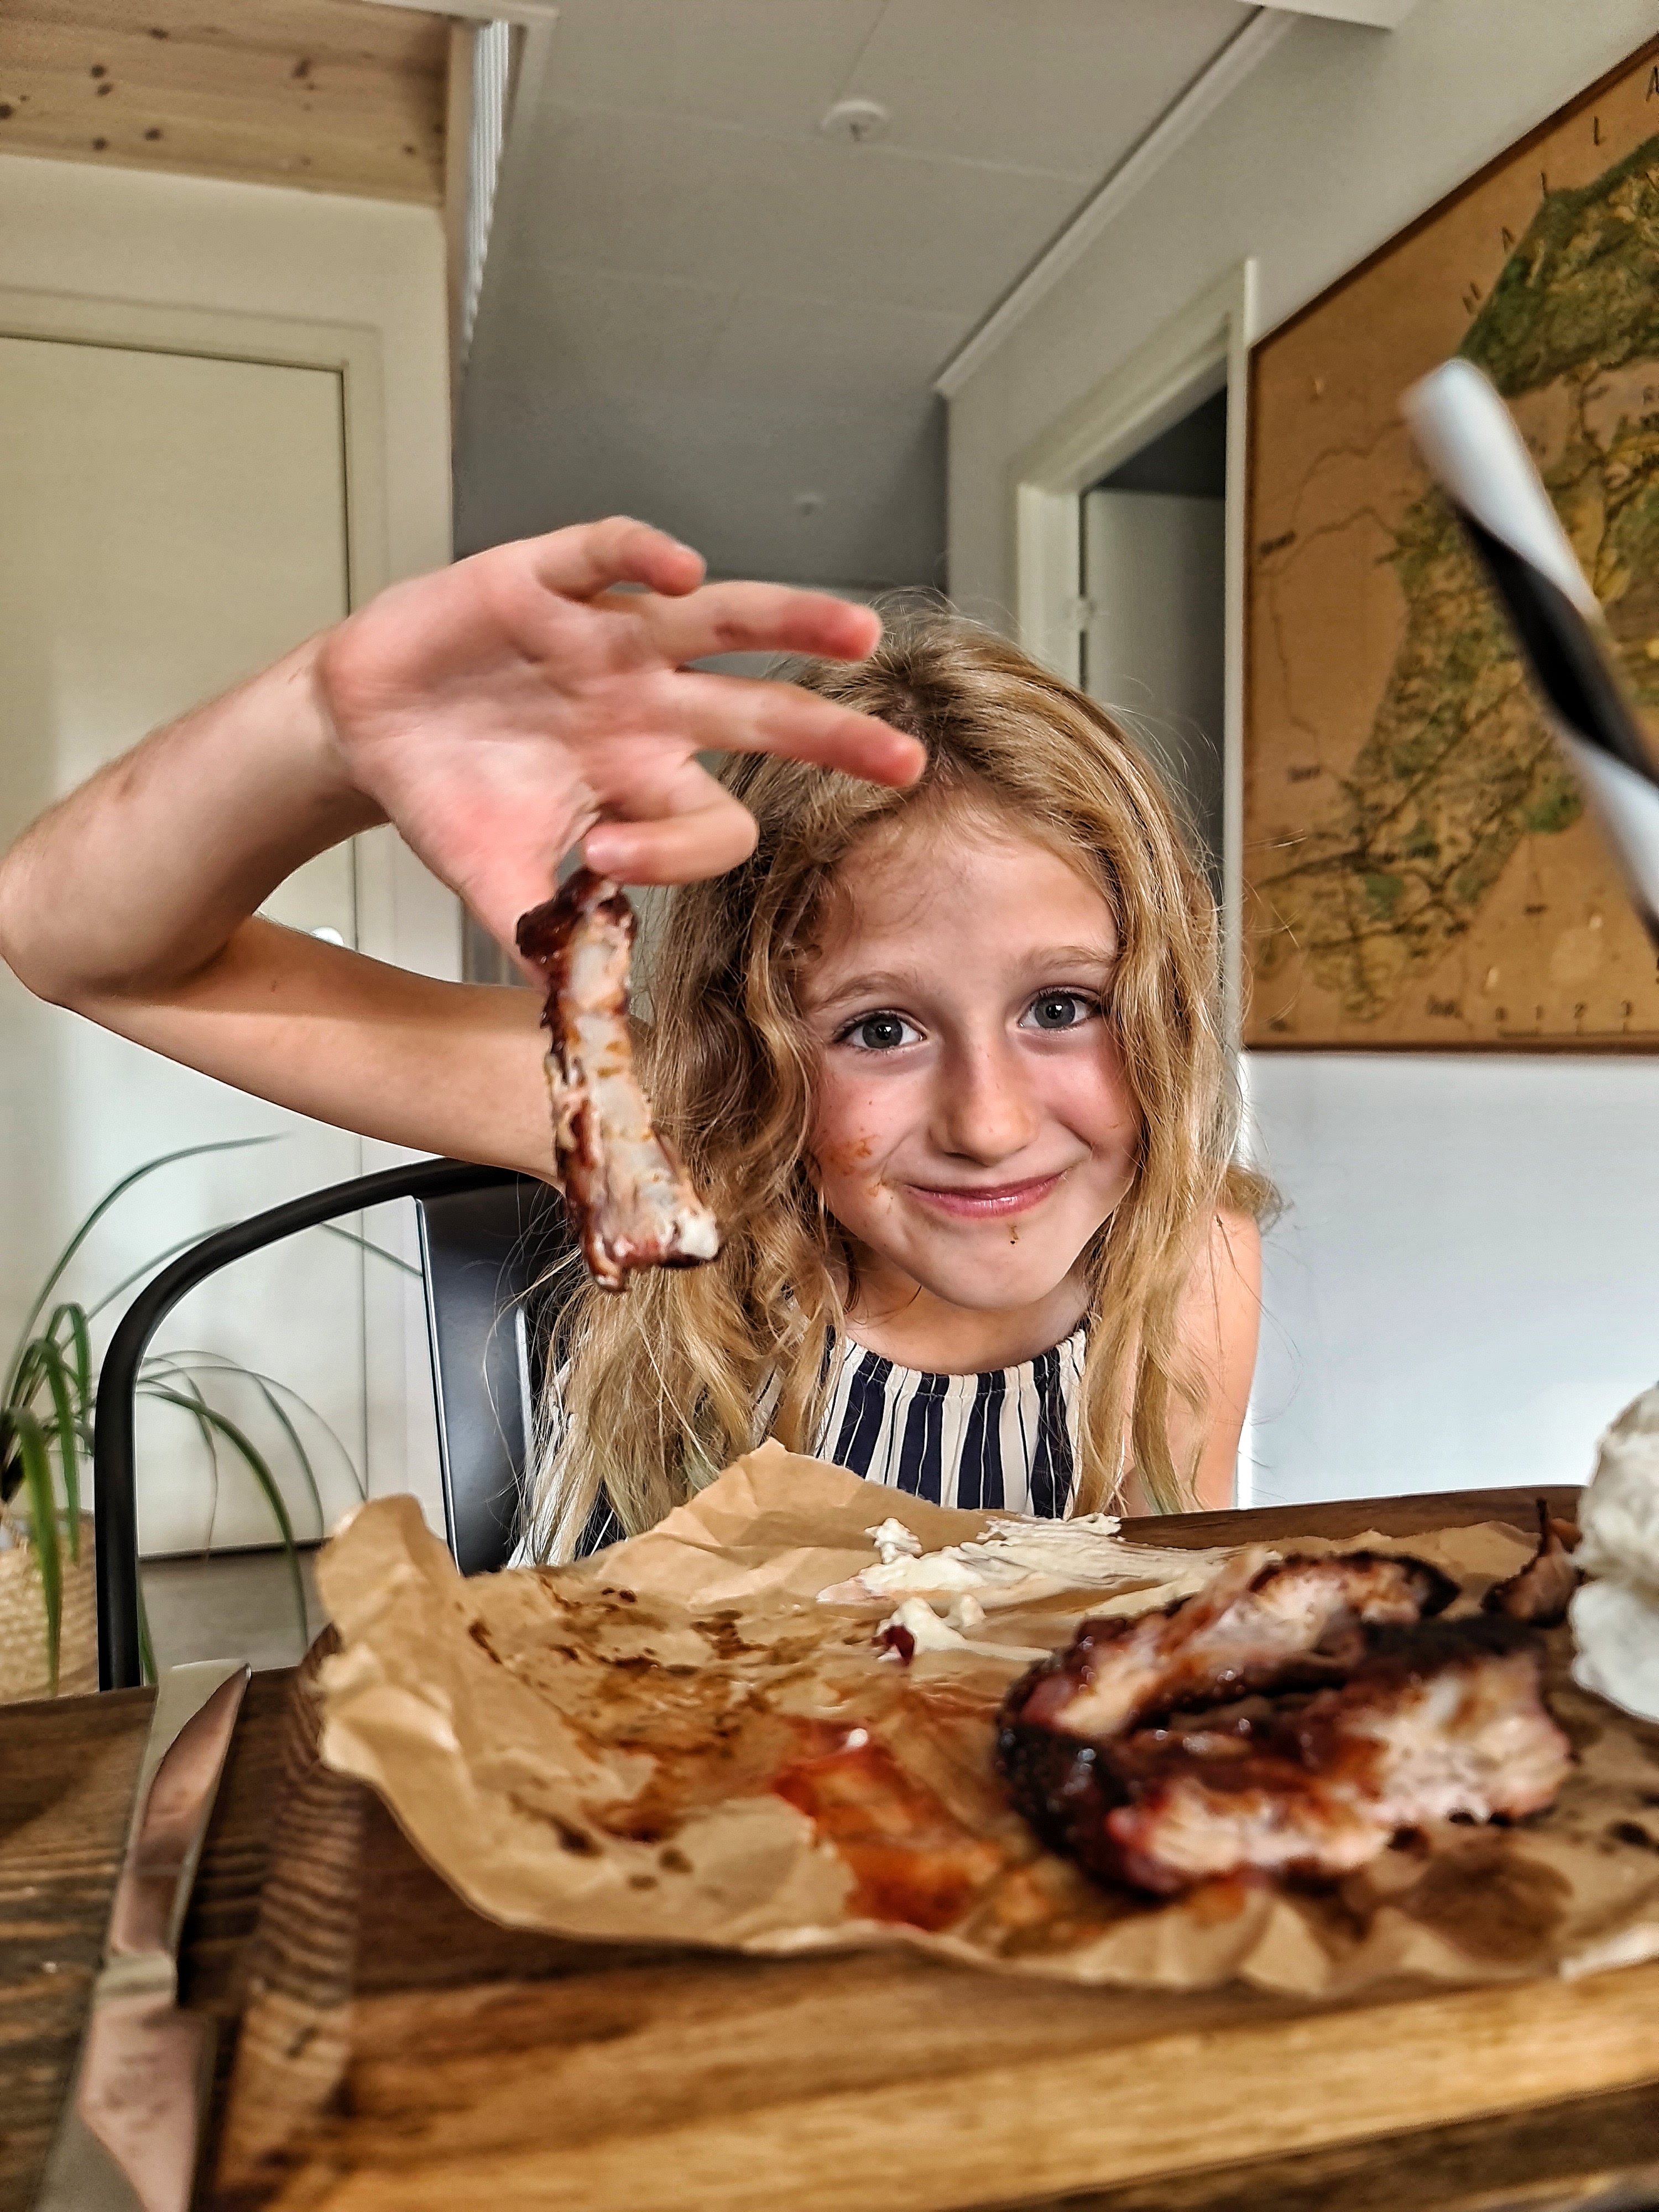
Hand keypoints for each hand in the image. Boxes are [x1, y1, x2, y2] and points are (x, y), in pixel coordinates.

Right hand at [312, 517, 921, 948]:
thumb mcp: (491, 880)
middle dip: (833, 738)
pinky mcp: (544, 582)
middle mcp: (646, 707)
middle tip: (905, 762)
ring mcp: (604, 641)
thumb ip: (538, 935)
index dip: (678, 850)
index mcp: (644, 780)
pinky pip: (606, 556)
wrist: (363, 728)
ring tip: (857, 629)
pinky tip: (678, 566)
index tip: (604, 863)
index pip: (711, 818)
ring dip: (790, 623)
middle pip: (763, 716)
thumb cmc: (444, 799)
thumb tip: (569, 1016)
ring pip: (720, 622)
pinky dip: (641, 556)